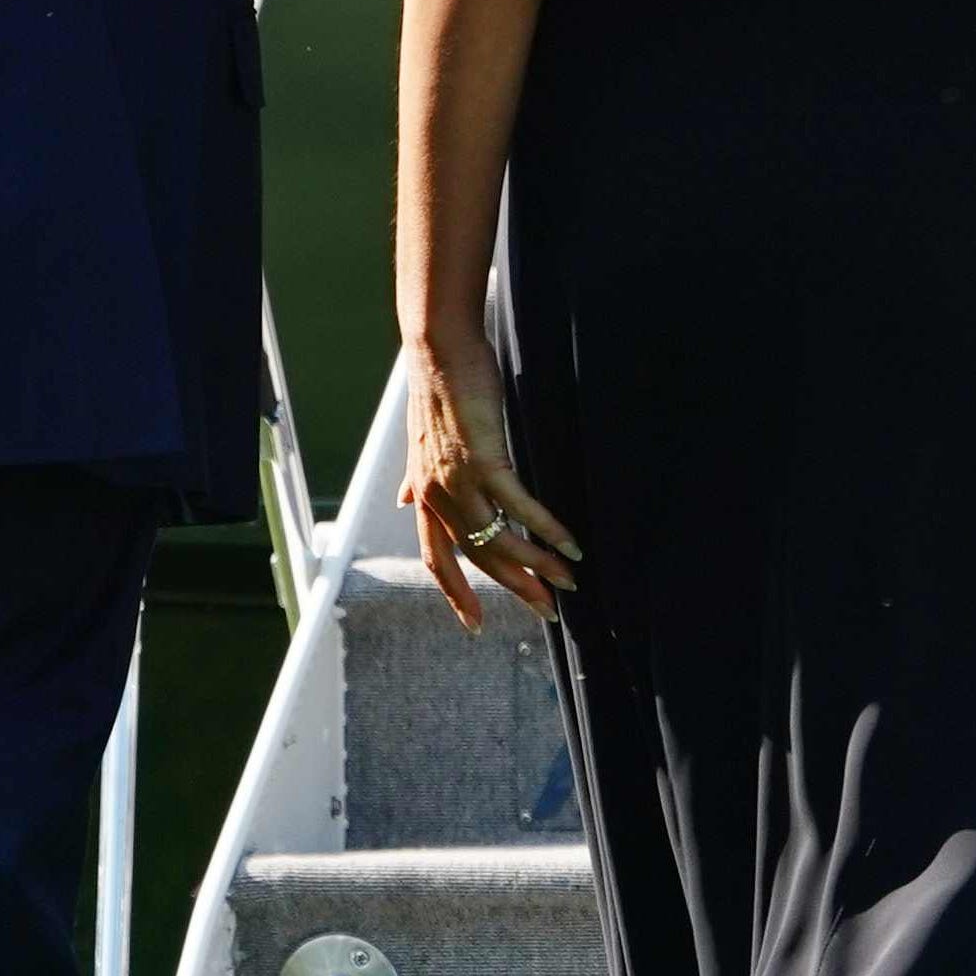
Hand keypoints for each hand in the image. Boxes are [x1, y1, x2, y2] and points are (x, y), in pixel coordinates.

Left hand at [398, 341, 577, 627]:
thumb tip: (404, 499)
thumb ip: (415, 478)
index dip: (456, 595)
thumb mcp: (420, 445)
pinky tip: (571, 544)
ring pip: (501, 541)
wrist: (439, 350)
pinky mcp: (484, 461)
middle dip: (515, 590)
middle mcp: (436, 496)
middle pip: (478, 560)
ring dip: (539, 567)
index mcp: (422, 496)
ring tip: (569, 582)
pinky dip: (548, 530)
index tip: (474, 625)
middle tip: (547, 612)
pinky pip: (521, 508)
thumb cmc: (437, 392)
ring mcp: (459, 480)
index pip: (437, 559)